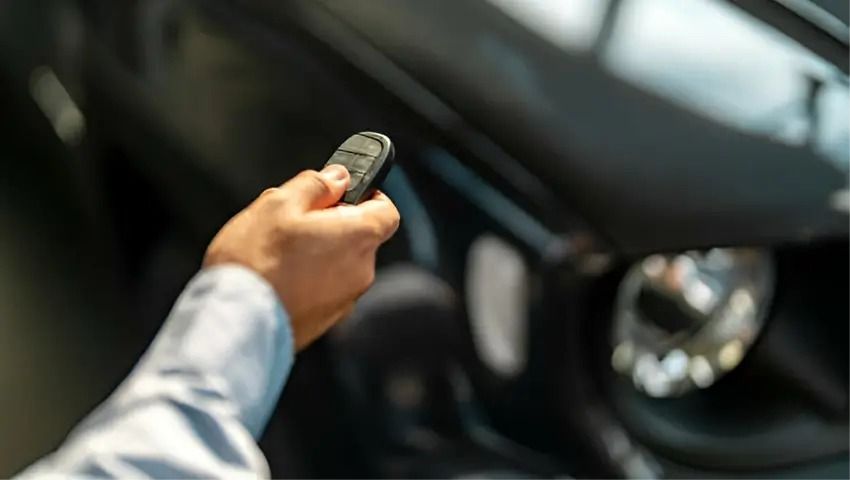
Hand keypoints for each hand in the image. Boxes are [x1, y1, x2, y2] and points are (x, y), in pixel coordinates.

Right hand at [204, 165, 399, 349]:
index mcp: (358, 237)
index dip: (368, 196)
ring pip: (340, 265)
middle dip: (333, 225)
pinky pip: (325, 290)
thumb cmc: (255, 262)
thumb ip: (315, 185)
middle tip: (294, 221)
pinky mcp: (325, 321)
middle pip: (359, 238)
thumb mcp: (278, 203)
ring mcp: (345, 301)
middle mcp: (361, 272)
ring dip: (318, 254)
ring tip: (279, 253)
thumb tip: (338, 178)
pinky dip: (309, 280)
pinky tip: (277, 277)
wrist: (235, 321)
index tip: (342, 192)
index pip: (387, 211)